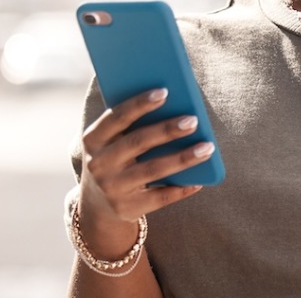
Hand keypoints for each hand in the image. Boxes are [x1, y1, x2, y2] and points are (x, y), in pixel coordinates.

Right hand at [76, 88, 211, 248]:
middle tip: (194, 121)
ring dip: (183, 158)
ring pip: (153, 170)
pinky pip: (160, 198)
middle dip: (167, 130)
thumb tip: (175, 105)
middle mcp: (98, 164)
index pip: (117, 117)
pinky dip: (181, 189)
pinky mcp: (126, 209)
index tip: (165, 91)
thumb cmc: (115, 158)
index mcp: (93, 139)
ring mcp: (112, 188)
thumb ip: (132, 124)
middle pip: (137, 143)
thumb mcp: (111, 141)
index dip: (139, 104)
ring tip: (207, 147)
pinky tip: (200, 180)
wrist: (97, 204)